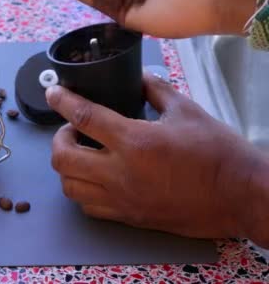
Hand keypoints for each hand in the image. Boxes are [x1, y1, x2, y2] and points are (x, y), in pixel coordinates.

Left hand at [46, 73, 268, 243]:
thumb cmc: (218, 153)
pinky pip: (88, 207)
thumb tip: (139, 77)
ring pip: (69, 187)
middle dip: (58, 139)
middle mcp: (120, 173)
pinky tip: (93, 179)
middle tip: (71, 130)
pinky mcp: (128, 216)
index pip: (83, 116)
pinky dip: (81, 191)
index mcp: (134, 141)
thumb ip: (155, 91)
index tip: (53, 92)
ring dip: (66, 167)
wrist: (240, 196)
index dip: (62, 101)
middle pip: (62, 158)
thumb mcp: (187, 111)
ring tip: (80, 154)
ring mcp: (122, 199)